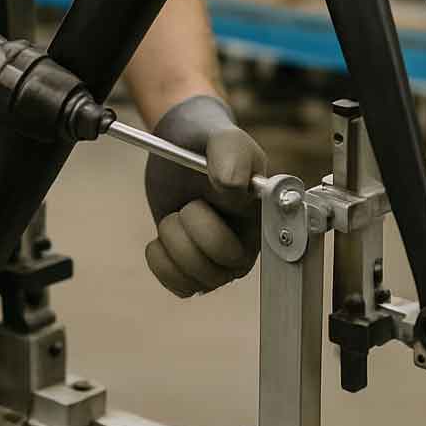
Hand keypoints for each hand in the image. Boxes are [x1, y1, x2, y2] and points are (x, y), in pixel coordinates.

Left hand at [144, 96, 266, 297]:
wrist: (181, 146)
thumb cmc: (211, 143)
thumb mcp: (224, 139)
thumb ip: (232, 154)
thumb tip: (232, 184)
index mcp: (264, 222)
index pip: (253, 254)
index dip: (223, 236)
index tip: (205, 206)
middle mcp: (246, 247)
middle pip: (220, 270)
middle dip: (193, 230)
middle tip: (190, 202)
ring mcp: (220, 263)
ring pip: (198, 282)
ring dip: (174, 241)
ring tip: (178, 214)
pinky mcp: (193, 270)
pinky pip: (178, 286)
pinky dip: (161, 261)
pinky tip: (163, 236)